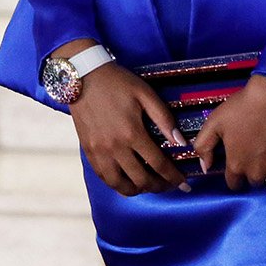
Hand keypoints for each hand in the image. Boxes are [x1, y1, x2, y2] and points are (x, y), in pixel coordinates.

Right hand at [62, 43, 190, 195]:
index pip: (159, 165)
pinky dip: (116, 183)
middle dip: (159, 187)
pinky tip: (125, 179)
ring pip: (119, 184)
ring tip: (146, 185)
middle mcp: (115, 147)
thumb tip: (181, 142)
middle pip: (141, 180)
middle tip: (167, 184)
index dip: (174, 178)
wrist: (81, 75)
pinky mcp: (88, 150)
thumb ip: (164, 119)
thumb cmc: (116, 82)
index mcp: (132, 133)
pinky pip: (103, 176)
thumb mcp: (145, 93)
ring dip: (136, 189)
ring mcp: (99, 151)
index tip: (184, 184)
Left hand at [195, 74, 265, 191]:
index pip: (233, 184)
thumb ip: (204, 147)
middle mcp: (257, 173)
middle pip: (254, 182)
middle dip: (252, 172)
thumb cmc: (241, 109)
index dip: (234, 176)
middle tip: (254, 154)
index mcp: (236, 165)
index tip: (237, 165)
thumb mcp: (213, 123)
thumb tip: (205, 167)